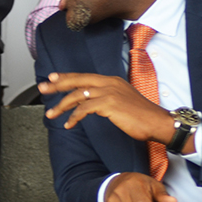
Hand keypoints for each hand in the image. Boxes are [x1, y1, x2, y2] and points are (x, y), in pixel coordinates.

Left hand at [39, 72, 175, 143]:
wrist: (158, 122)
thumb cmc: (142, 116)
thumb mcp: (122, 101)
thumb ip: (106, 98)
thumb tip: (89, 102)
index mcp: (112, 80)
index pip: (84, 76)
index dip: (66, 77)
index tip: (52, 78)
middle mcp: (109, 83)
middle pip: (77, 81)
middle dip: (57, 85)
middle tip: (43, 88)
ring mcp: (109, 92)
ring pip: (78, 96)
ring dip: (61, 106)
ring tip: (51, 115)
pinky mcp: (110, 104)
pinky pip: (84, 109)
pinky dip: (74, 117)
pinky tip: (69, 125)